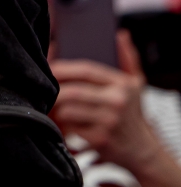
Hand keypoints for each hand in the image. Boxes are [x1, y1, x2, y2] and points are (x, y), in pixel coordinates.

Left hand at [51, 31, 180, 186]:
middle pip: (73, 91)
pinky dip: (64, 124)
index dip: (64, 67)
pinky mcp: (101, 140)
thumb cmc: (133, 114)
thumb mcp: (136, 83)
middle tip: (44, 88)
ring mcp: (109, 122)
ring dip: (57, 108)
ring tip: (52, 104)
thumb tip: (121, 35)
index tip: (50, 67)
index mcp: (122, 84)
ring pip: (69, 110)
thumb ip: (128, 57)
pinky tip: (63, 122)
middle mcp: (117, 102)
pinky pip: (72, 128)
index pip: (86, 70)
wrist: (143, 151)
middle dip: (54, 89)